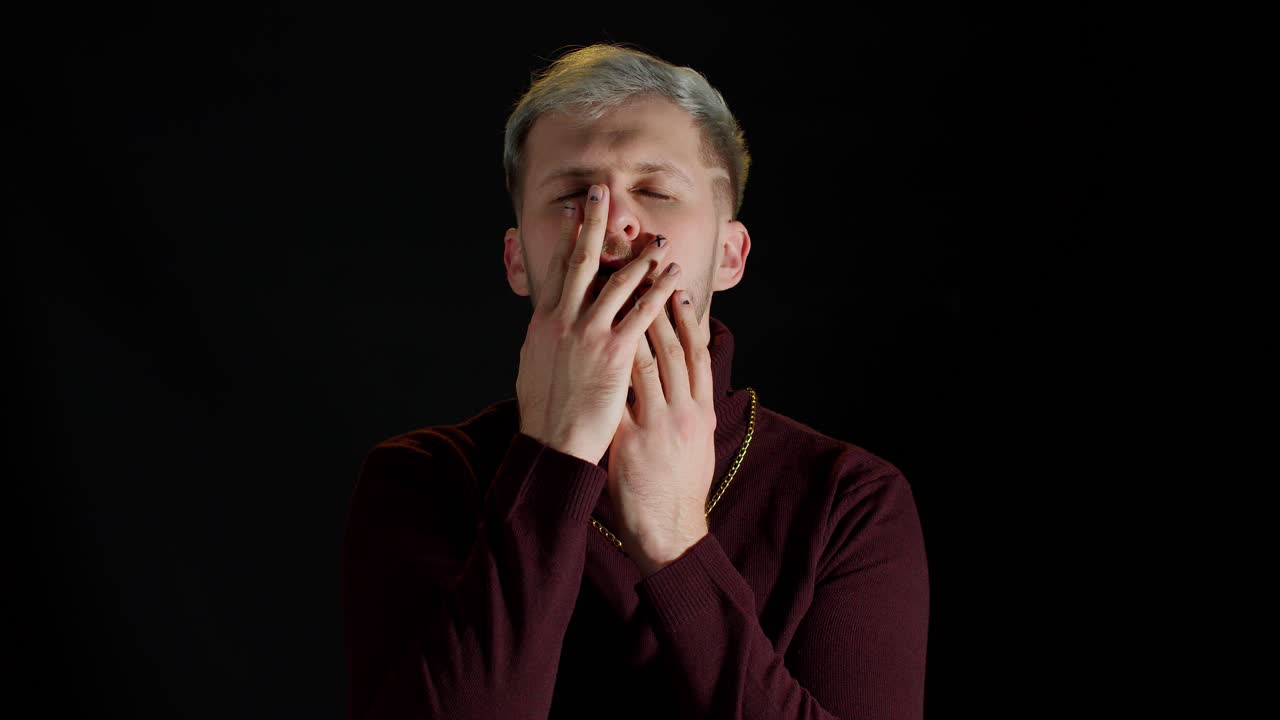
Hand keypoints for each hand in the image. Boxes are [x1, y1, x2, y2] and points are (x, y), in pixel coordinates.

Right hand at [515, 184, 682, 464]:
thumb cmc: (543, 412)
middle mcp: (564, 319)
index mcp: (544, 321)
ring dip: (640, 258)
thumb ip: (545, 339)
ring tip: (657, 240)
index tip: (578, 212)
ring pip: (619, 283)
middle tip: (601, 192)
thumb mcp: (534, 366)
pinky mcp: (614, 353)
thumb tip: (547, 326)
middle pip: (582, 260)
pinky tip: (673, 277)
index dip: (570, 237)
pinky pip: (642, 314)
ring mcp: (589, 334)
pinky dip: (659, 291)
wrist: (550, 442)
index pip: (558, 268)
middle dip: (594, 223)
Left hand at [605, 286, 716, 575]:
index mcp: (702, 410)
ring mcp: (658, 425)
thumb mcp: (695, 442)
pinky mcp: (630, 441)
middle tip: (645, 278)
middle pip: (674, 351)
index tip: (677, 291)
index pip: (698, 355)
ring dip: (631, 329)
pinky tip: (594, 347)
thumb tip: (686, 381)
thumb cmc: (680, 487)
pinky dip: (608, 370)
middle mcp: (684, 412)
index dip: (689, 321)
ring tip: (617, 299)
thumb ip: (690, 408)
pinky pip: (618, 398)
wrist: (671, 530)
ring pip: (647, 366)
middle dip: (660, 310)